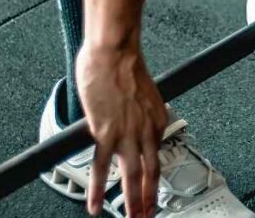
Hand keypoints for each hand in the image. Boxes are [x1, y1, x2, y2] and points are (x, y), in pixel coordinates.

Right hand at [76, 41, 167, 217]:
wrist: (114, 53)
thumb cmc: (124, 66)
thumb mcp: (144, 94)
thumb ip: (142, 113)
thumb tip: (134, 122)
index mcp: (158, 120)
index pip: (158, 157)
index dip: (156, 179)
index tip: (154, 193)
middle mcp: (146, 130)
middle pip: (150, 173)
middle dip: (149, 199)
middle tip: (147, 216)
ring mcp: (127, 134)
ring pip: (131, 176)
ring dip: (131, 201)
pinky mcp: (106, 133)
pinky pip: (102, 167)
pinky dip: (98, 189)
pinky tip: (96, 205)